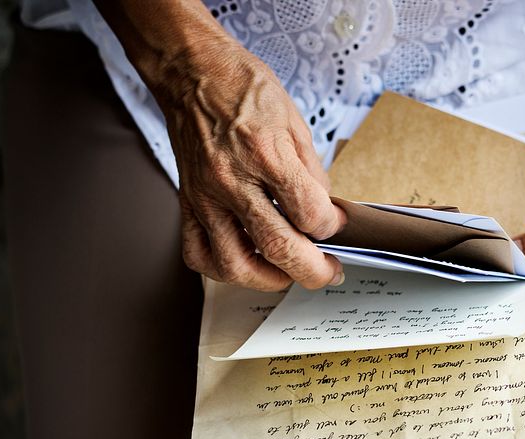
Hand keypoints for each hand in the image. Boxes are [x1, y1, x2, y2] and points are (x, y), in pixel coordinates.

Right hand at [156, 42, 344, 290]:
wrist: (193, 72)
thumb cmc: (243, 89)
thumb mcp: (295, 123)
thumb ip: (311, 174)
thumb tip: (325, 214)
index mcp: (265, 153)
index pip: (308, 212)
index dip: (331, 229)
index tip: (337, 229)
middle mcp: (231, 179)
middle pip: (277, 247)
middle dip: (312, 270)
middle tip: (327, 272)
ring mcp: (205, 196)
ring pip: (233, 264)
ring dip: (267, 279)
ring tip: (286, 272)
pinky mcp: (187, 204)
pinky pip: (198, 254)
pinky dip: (223, 269)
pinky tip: (245, 261)